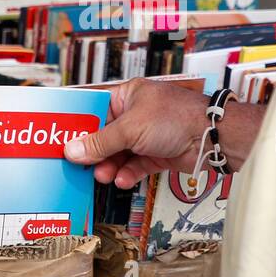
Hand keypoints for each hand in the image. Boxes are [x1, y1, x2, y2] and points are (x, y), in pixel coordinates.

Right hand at [64, 78, 207, 188]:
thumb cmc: (175, 118)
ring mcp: (147, 135)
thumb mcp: (130, 129)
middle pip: (106, 135)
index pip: (96, 110)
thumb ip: (100, 142)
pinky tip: (120, 180)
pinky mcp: (157, 154)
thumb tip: (72, 151)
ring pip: (119, 153)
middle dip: (94, 152)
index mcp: (128, 96)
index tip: (64, 141)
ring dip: (110, 166)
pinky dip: (127, 173)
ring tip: (102, 176)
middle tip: (80, 166)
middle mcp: (136, 114)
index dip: (80, 126)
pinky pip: (135, 165)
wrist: (211, 137)